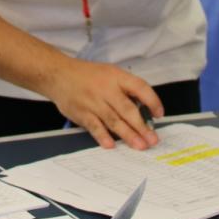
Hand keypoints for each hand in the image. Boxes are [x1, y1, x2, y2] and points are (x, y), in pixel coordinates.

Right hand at [41, 57, 163, 150]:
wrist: (58, 74)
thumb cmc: (87, 75)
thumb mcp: (109, 73)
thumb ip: (125, 89)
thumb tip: (145, 109)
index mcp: (116, 76)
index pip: (139, 87)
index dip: (152, 101)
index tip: (159, 114)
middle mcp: (105, 89)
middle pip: (127, 109)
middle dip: (141, 126)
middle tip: (152, 139)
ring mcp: (93, 102)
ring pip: (113, 120)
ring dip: (128, 134)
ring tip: (140, 145)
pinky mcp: (81, 113)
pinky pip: (94, 126)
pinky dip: (103, 136)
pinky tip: (111, 145)